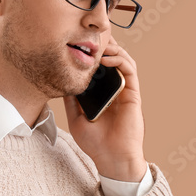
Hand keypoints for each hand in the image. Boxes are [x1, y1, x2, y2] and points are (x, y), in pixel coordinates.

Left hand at [64, 35, 147, 181]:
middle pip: (111, 60)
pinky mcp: (133, 94)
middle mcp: (114, 90)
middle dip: (102, 45)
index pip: (98, 68)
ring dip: (112, 49)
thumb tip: (63, 82)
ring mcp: (124, 91)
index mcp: (101, 94)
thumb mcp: (76, 119)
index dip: (91, 54)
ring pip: (122, 60)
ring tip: (98, 43)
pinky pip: (129, 70)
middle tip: (89, 36)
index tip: (78, 43)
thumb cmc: (95, 143)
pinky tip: (107, 58)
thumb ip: (72, 100)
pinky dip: (120, 59)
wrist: (111, 158)